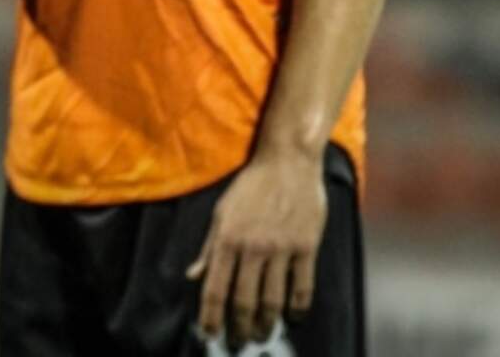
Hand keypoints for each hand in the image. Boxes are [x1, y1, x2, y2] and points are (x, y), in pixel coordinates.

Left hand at [187, 149, 326, 348]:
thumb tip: (193, 276)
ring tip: (262, 334)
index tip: (209, 333)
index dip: (211, 317)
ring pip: (272, 300)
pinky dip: (297, 308)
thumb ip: (209, 248)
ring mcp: (281, 248)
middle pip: (244, 301)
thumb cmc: (251, 184)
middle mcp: (253, 247)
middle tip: (238, 342)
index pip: (215, 289)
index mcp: (228, 239)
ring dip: (265, 324)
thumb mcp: (222, 212)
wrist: (288, 160)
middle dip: (238, 328)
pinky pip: (302, 286)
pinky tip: (293, 317)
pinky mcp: (306, 246)